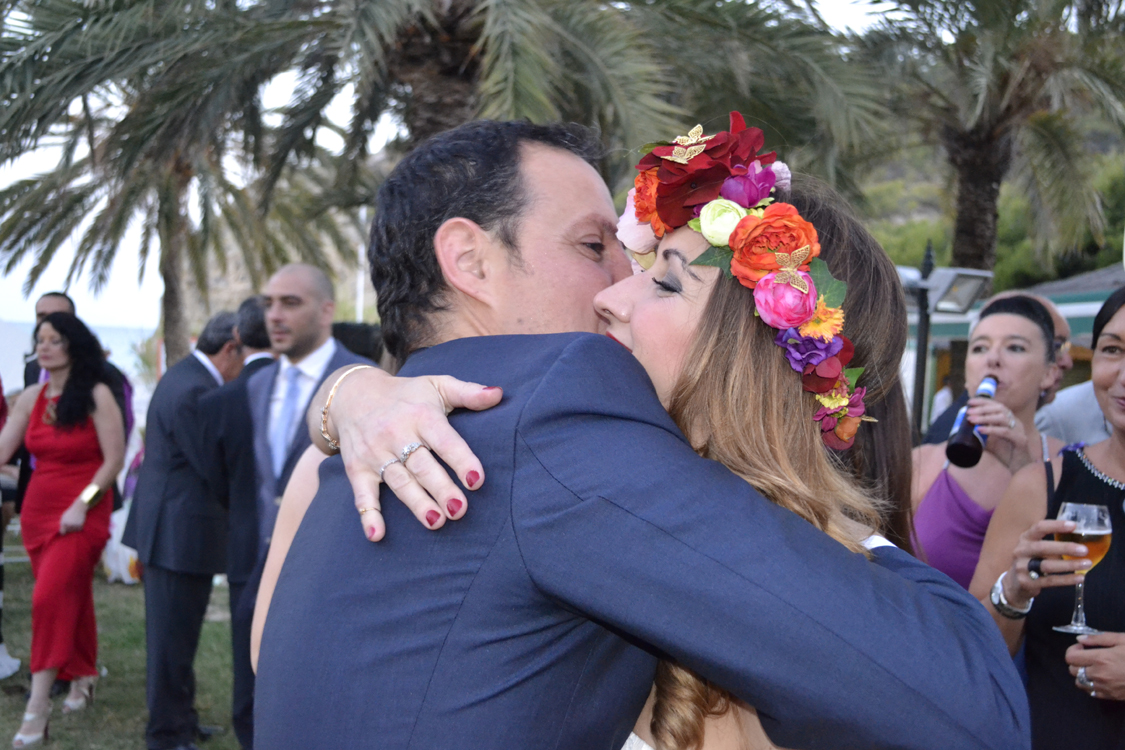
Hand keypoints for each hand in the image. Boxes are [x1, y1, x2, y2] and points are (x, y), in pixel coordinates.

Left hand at [59, 499, 87, 534]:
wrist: (79, 508)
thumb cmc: (70, 512)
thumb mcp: (64, 517)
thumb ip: (62, 524)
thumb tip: (61, 532)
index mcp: (64, 523)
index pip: (62, 532)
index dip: (64, 531)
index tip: (65, 529)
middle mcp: (69, 525)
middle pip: (68, 532)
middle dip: (69, 528)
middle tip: (72, 523)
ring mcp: (75, 526)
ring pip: (74, 531)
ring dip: (74, 528)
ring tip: (75, 522)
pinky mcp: (80, 526)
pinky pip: (78, 529)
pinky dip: (79, 527)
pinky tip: (78, 522)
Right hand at [323, 368, 502, 541]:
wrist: (352, 394)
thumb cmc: (406, 395)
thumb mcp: (436, 385)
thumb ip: (468, 392)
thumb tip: (499, 394)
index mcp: (421, 415)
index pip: (444, 440)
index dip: (461, 459)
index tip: (477, 480)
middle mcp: (396, 434)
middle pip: (422, 465)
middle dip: (441, 488)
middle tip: (459, 510)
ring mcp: (375, 453)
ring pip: (399, 482)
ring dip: (417, 503)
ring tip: (436, 522)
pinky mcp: (357, 469)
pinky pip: (362, 494)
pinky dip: (368, 515)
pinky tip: (377, 534)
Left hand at [969, 397, 1032, 470]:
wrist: (1021, 469)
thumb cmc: (1006, 455)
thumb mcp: (991, 442)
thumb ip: (981, 435)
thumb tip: (963, 431)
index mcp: (1010, 420)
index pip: (997, 406)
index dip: (983, 402)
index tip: (970, 402)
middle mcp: (1016, 423)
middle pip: (999, 409)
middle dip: (982, 408)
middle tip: (968, 411)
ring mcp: (1019, 430)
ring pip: (1002, 418)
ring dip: (985, 417)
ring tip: (971, 420)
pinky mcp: (1020, 440)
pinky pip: (1005, 432)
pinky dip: (991, 429)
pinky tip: (980, 430)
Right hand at [1002, 519, 1089, 607]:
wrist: (1014, 584)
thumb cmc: (1031, 562)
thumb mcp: (1035, 549)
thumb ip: (1051, 545)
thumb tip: (1080, 541)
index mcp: (1025, 539)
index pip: (1039, 528)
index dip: (1056, 526)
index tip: (1074, 525)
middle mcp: (1021, 551)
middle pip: (1043, 547)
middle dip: (1065, 548)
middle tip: (1084, 550)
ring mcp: (1022, 567)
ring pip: (1047, 565)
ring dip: (1069, 565)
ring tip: (1087, 564)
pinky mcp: (1027, 583)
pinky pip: (1050, 580)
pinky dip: (1067, 579)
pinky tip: (1080, 577)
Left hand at [1067, 633, 1124, 699]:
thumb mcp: (1123, 640)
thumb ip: (1099, 638)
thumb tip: (1080, 639)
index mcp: (1101, 659)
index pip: (1070, 658)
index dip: (1073, 650)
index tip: (1082, 647)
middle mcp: (1099, 675)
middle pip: (1072, 670)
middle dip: (1076, 661)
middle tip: (1088, 656)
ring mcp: (1105, 688)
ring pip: (1079, 683)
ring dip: (1082, 674)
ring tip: (1093, 667)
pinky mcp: (1111, 696)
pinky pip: (1091, 692)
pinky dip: (1091, 685)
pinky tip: (1101, 677)